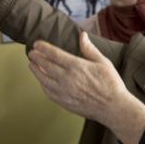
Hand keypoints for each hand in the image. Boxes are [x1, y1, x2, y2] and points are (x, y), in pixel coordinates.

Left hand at [28, 32, 144, 143]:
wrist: (113, 107)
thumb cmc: (110, 84)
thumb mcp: (103, 62)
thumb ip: (89, 49)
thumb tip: (82, 36)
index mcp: (76, 66)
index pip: (54, 54)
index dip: (43, 48)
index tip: (37, 44)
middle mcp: (67, 79)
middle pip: (45, 65)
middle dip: (36, 57)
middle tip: (31, 53)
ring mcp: (64, 92)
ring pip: (43, 79)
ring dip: (35, 71)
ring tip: (32, 65)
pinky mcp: (64, 102)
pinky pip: (48, 92)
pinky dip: (42, 85)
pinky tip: (42, 81)